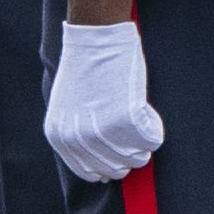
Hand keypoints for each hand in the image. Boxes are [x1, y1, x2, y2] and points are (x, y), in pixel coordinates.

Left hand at [44, 18, 162, 183]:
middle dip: (129, 154)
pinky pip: (153, 141)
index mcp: (59, 137)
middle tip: (133, 132)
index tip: (120, 154)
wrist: (95, 41)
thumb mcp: (68, 108)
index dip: (109, 167)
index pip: (88, 172)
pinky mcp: (126, 121)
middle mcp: (77, 139)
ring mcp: (102, 132)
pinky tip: (143, 108)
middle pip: (116, 170)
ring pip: (138, 158)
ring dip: (143, 142)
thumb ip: (78, 136)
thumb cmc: (84, 70)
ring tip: (136, 116)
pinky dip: (154, 127)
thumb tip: (100, 168)